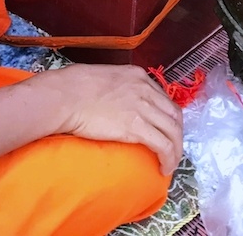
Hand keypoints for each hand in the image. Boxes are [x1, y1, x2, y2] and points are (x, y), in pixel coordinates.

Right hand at [43, 64, 183, 175]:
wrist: (65, 96)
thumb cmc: (74, 87)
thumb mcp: (105, 77)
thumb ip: (119, 87)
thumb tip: (119, 101)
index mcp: (138, 76)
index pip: (165, 99)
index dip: (168, 118)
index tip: (165, 131)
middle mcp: (145, 89)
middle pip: (174, 115)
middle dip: (177, 134)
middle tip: (172, 149)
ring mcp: (143, 107)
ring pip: (173, 132)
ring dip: (176, 150)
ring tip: (170, 164)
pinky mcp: (136, 127)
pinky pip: (163, 145)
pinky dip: (169, 158)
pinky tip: (164, 168)